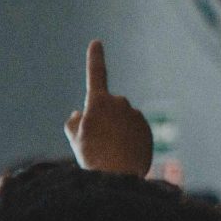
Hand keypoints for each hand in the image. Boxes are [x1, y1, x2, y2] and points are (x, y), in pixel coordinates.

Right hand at [65, 40, 152, 176]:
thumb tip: (80, 113)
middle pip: (106, 109)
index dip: (95, 58)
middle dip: (102, 120)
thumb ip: (74, 122)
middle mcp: (120, 103)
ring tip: (110, 154)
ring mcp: (135, 115)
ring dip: (115, 133)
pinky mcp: (146, 128)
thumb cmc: (93, 158)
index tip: (96, 43)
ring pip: (120, 122)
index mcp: (99, 102)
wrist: (120, 177)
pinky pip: (133, 131)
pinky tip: (123, 156)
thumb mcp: (74, 139)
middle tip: (96, 144)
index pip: (96, 74)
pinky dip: (127, 141)